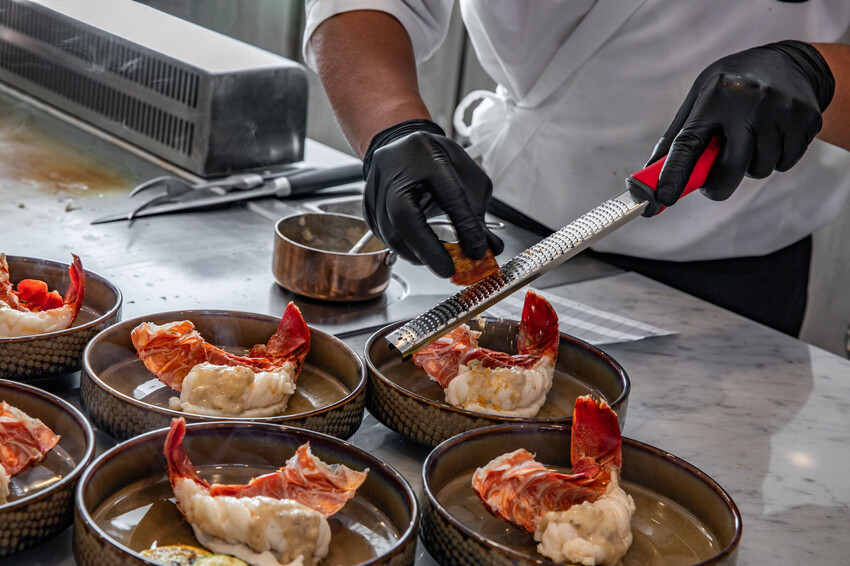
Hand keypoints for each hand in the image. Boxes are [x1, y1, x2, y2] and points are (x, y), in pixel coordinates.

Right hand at [362, 119, 503, 277]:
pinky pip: (382, 235)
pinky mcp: (367, 206)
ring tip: (437, 261)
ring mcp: (375, 188)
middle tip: (448, 269)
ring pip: (389, 232)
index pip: (448, 195)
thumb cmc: (435, 161)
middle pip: (404, 217)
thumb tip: (489, 248)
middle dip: (428, 249)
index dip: (464, 226)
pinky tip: (418, 251)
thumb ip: (477, 213)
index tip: (476, 251)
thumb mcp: (466, 176)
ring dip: (415, 253)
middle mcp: (395, 170)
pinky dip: (403, 248)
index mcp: (426, 155)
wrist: (400, 146)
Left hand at [649, 40, 834, 204]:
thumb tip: (649, 173)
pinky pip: (784, 163)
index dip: (673, 174)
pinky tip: (771, 137)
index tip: (661, 199)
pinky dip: (775, 160)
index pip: (688, 143)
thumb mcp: (701, 97)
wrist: (789, 62)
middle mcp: (749, 103)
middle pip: (730, 169)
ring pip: (759, 170)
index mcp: (715, 97)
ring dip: (749, 167)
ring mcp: (781, 111)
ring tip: (748, 142)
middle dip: (717, 187)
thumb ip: (677, 135)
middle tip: (711, 187)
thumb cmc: (732, 85)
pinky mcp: (806, 120)